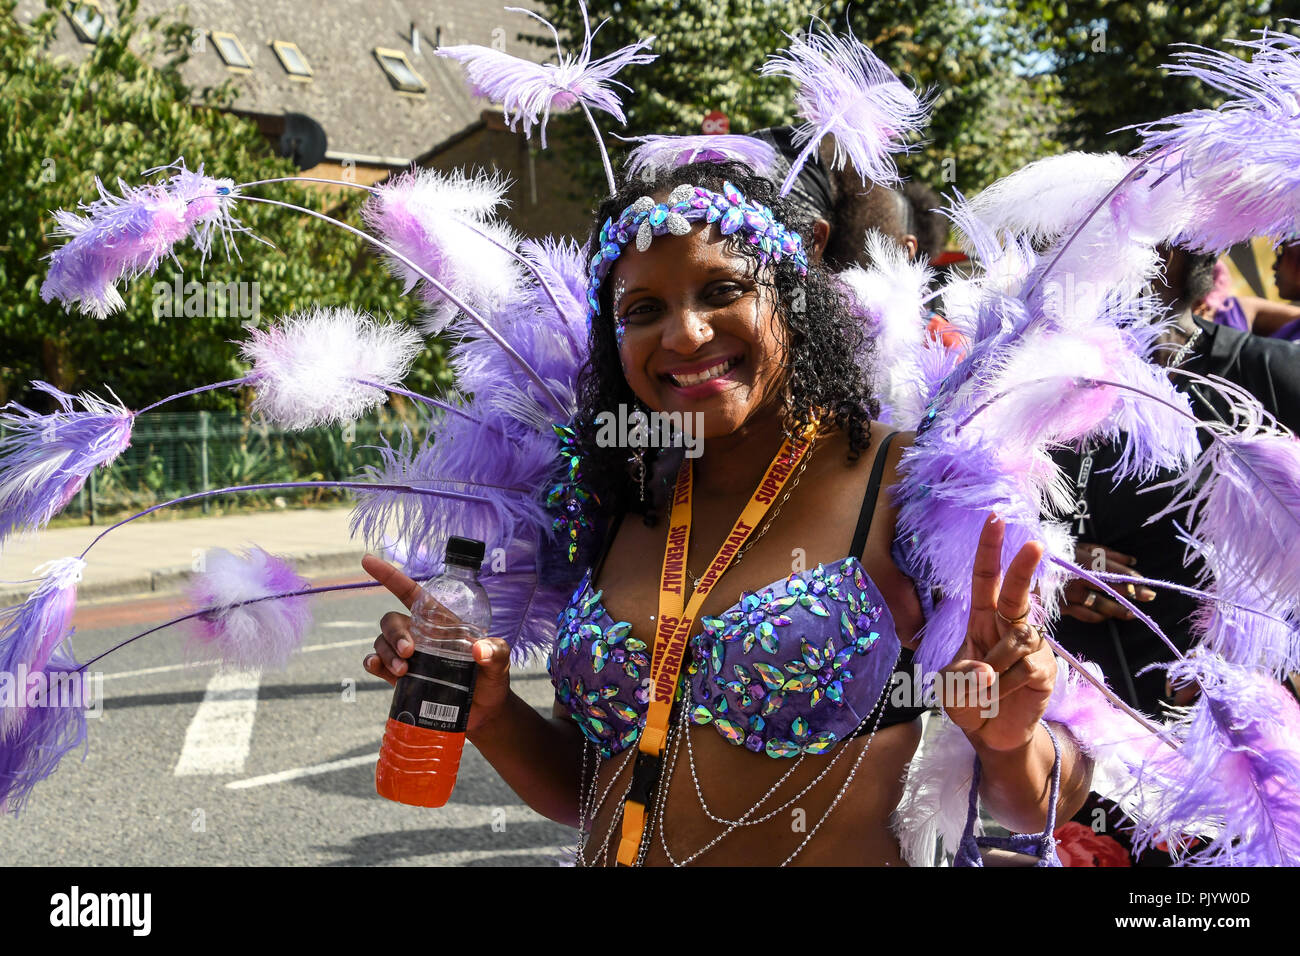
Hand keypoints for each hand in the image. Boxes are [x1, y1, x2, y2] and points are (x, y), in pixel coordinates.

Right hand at [360, 554, 511, 734]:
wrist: (484, 711)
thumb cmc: (491, 678)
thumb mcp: (500, 660)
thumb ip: (496, 652)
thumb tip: (480, 650)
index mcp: (440, 620)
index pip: (409, 592)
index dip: (389, 576)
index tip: (367, 560)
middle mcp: (420, 633)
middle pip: (391, 620)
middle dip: (395, 633)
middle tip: (409, 652)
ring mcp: (408, 656)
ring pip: (381, 642)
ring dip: (386, 653)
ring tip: (403, 671)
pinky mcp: (401, 678)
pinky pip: (377, 664)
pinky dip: (373, 664)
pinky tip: (377, 668)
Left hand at [941, 514, 1056, 752]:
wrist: (991, 735)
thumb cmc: (969, 700)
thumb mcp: (950, 687)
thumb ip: (961, 677)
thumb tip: (987, 671)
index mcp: (983, 620)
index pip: (985, 580)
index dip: (990, 551)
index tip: (995, 519)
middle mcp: (1010, 626)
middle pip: (1017, 592)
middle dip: (1023, 568)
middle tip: (1034, 544)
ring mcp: (1032, 646)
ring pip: (1016, 641)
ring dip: (994, 665)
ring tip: (986, 687)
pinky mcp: (1047, 669)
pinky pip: (1026, 668)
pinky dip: (1007, 684)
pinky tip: (1003, 695)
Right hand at [1060, 542, 1154, 622]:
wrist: (1023, 569)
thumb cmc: (1054, 554)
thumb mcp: (1078, 547)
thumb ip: (1105, 552)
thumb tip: (1132, 560)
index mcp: (1081, 560)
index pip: (1112, 570)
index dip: (1131, 577)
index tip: (1146, 583)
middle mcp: (1077, 579)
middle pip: (1111, 588)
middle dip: (1133, 593)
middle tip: (1149, 597)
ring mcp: (1070, 595)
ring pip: (1101, 606)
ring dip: (1119, 610)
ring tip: (1132, 613)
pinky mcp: (1063, 608)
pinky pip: (1086, 616)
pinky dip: (1099, 617)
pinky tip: (1106, 616)